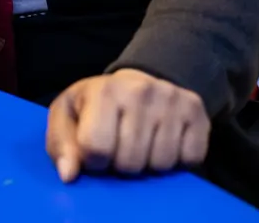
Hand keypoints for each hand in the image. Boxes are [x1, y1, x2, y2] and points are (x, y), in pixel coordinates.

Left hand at [46, 69, 210, 181]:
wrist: (136, 83)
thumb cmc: (95, 105)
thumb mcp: (67, 115)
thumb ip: (61, 145)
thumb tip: (68, 175)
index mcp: (104, 90)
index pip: (96, 147)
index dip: (93, 160)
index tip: (95, 151)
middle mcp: (139, 91)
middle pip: (130, 162)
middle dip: (121, 164)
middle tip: (119, 146)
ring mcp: (171, 100)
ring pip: (161, 164)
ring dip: (149, 164)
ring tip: (140, 143)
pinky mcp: (197, 112)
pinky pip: (190, 159)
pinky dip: (178, 161)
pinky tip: (163, 140)